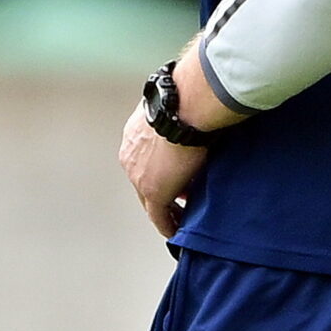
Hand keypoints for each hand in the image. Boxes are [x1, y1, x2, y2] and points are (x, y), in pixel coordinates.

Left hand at [120, 102, 205, 239]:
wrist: (186, 105)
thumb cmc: (189, 99)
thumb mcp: (180, 108)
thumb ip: (182, 118)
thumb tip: (201, 117)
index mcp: (134, 135)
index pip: (145, 159)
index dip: (162, 171)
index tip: (177, 178)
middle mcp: (130, 156)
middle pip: (145, 181)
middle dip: (163, 190)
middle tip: (182, 200)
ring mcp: (138, 176)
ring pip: (150, 200)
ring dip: (166, 208)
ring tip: (182, 217)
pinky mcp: (152, 192)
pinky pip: (158, 217)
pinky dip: (168, 225)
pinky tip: (178, 231)